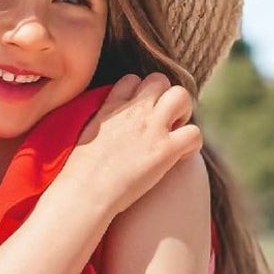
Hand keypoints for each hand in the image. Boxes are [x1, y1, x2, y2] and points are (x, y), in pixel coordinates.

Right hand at [64, 72, 202, 218]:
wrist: (85, 193)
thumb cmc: (78, 176)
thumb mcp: (84, 138)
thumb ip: (100, 126)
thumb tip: (104, 131)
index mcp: (110, 107)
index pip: (132, 80)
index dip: (139, 94)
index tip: (138, 115)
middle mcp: (133, 112)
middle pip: (159, 80)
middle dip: (165, 98)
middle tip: (163, 123)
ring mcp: (151, 128)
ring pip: (181, 96)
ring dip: (183, 113)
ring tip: (174, 134)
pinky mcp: (166, 149)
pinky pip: (194, 133)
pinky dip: (192, 144)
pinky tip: (181, 157)